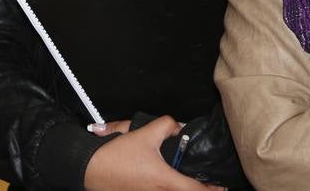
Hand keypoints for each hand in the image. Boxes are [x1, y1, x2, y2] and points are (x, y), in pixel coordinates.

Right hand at [84, 115, 222, 190]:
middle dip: (197, 190)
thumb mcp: (145, 133)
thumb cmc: (116, 154)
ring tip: (190, 182)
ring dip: (180, 189)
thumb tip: (178, 128)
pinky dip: (166, 188)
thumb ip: (167, 125)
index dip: (211, 190)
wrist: (87, 168)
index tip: (222, 187)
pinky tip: (168, 182)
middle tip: (208, 184)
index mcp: (163, 181)